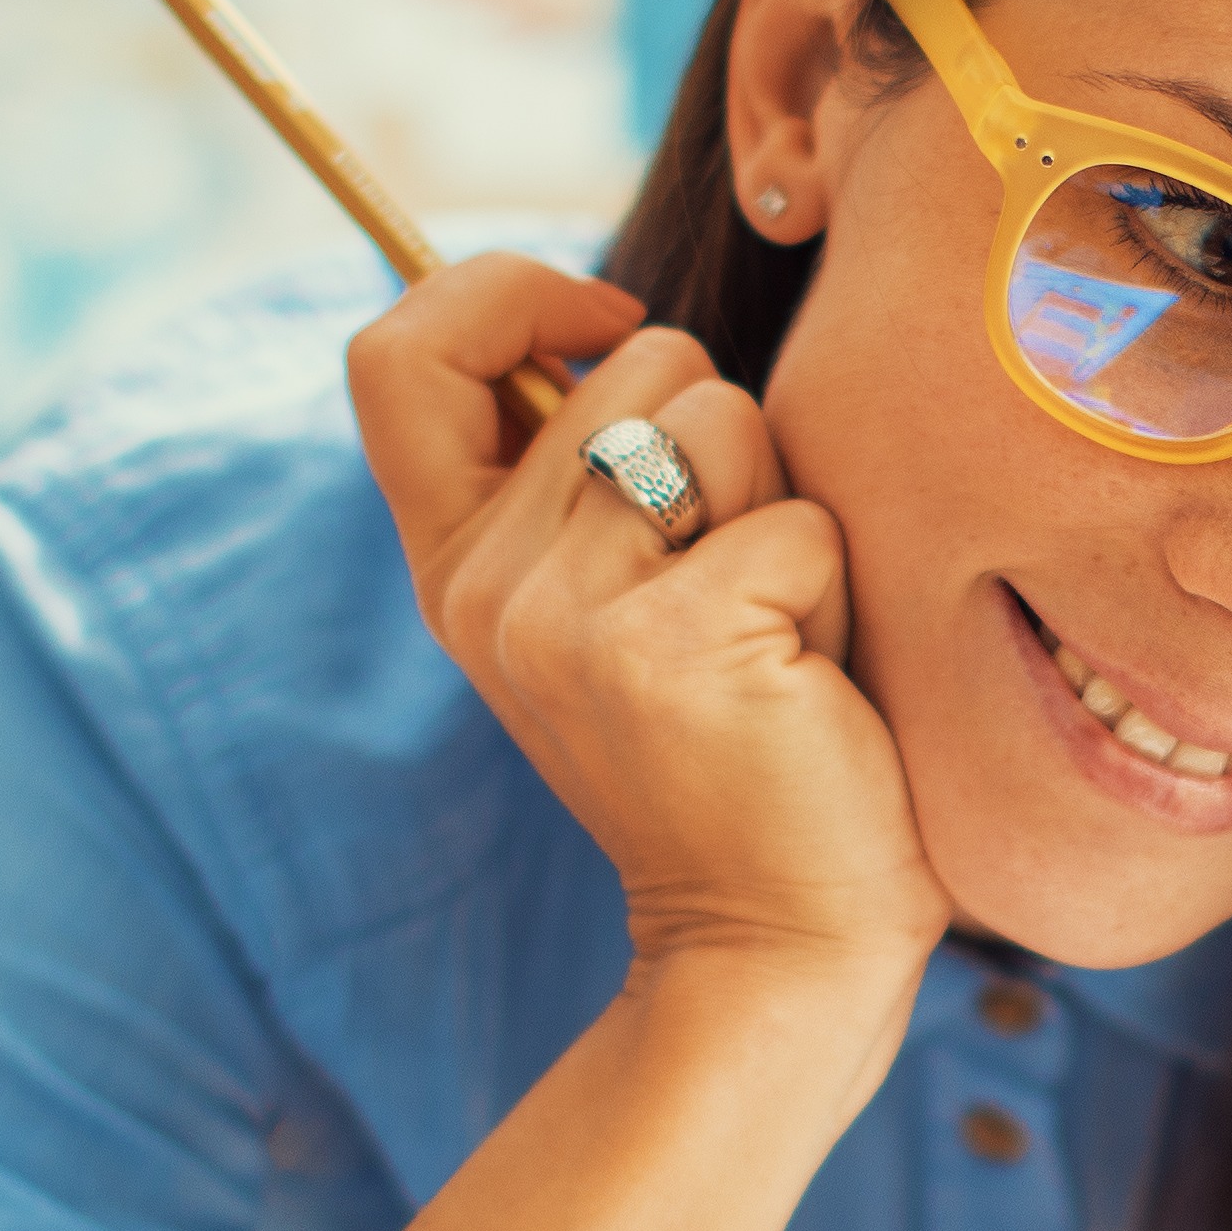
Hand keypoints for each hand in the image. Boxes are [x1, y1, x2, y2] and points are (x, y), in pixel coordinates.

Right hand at [352, 259, 944, 1003]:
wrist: (773, 940)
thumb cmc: (734, 747)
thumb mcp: (614, 602)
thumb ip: (582, 474)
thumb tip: (609, 318)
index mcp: (456, 564)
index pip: (399, 353)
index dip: (504, 290)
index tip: (604, 319)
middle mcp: (488, 586)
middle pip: (636, 361)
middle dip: (725, 442)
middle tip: (733, 588)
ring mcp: (568, 616)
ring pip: (724, 419)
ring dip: (783, 511)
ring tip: (772, 633)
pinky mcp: (677, 642)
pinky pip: (799, 520)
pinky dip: (832, 588)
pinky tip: (804, 685)